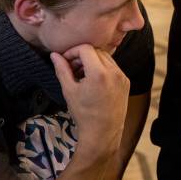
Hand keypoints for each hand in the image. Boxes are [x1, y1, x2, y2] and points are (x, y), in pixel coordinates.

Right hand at [51, 44, 129, 159]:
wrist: (103, 131)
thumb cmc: (84, 113)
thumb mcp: (69, 90)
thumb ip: (62, 69)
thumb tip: (54, 55)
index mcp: (99, 73)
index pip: (86, 48)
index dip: (73, 52)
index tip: (65, 61)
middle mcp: (114, 71)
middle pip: (96, 51)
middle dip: (82, 56)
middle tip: (72, 68)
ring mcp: (122, 76)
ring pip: (106, 57)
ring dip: (92, 61)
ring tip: (81, 75)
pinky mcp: (126, 81)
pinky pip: (113, 67)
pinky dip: (102, 68)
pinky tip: (92, 80)